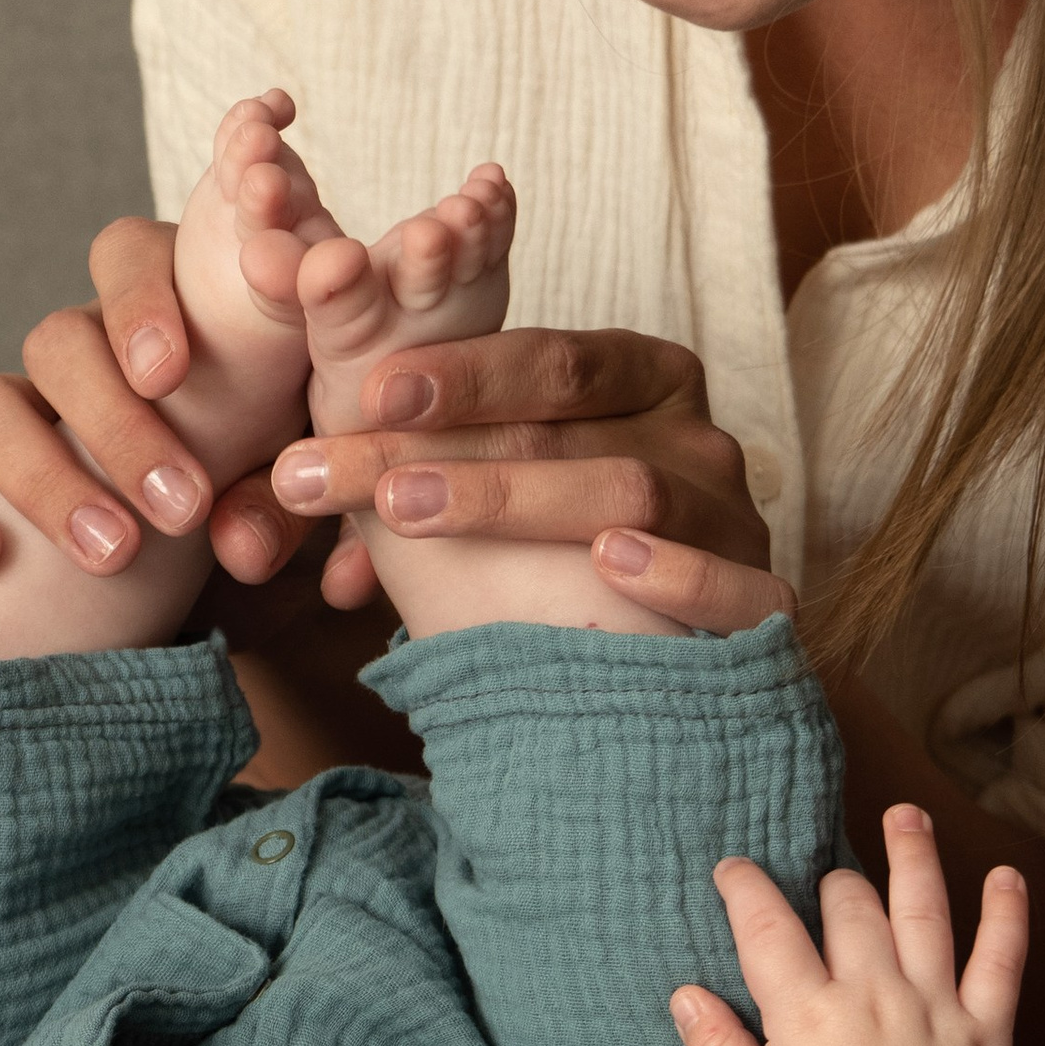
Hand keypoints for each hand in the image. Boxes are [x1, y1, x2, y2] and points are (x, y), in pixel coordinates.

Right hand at [0, 214, 307, 594]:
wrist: (221, 544)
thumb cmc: (272, 473)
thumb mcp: (301, 475)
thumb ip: (288, 497)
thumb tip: (243, 545)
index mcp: (168, 307)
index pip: (129, 254)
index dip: (138, 301)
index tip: (168, 372)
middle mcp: (84, 348)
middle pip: (57, 339)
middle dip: (113, 423)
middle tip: (181, 506)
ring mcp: (21, 413)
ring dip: (44, 477)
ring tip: (115, 553)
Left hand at [260, 328, 791, 631]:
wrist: (652, 687)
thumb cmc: (550, 567)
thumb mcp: (481, 490)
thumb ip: (405, 451)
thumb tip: (279, 457)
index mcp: (639, 377)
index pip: (550, 358)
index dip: (460, 372)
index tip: (366, 389)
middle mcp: (695, 434)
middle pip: (573, 424)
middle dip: (452, 443)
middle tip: (358, 470)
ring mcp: (735, 516)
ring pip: (632, 488)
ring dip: (517, 497)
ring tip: (417, 509)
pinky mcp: (765, 602)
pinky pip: (732, 582)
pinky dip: (672, 570)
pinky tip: (610, 564)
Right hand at [672, 807, 1027, 1045]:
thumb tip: (683, 993)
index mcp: (807, 1013)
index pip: (766, 926)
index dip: (745, 887)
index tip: (734, 868)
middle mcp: (872, 996)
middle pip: (849, 908)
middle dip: (833, 883)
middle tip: (827, 881)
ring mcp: (934, 1010)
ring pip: (924, 911)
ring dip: (914, 855)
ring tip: (908, 815)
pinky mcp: (986, 1036)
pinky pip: (1001, 962)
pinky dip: (1007, 916)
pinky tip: (1007, 876)